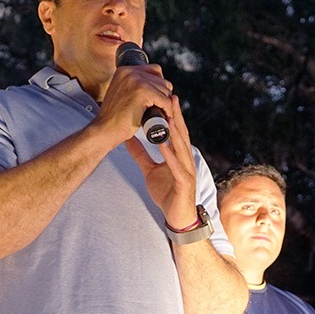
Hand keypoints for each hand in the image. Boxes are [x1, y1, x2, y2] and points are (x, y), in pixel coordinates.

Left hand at [124, 93, 199, 230]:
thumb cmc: (167, 193)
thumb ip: (141, 155)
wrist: (177, 217)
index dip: (171, 114)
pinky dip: (170, 154)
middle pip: (181, 134)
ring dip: (175, 131)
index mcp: (178, 155)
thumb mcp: (150, 171)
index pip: (175, 131)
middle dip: (177, 115)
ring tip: (169, 115)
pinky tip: (163, 144)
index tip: (165, 97)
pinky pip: (177, 166)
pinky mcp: (184, 183)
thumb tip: (128, 140)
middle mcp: (185, 160)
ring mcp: (186, 171)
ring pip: (182, 147)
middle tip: (172, 96)